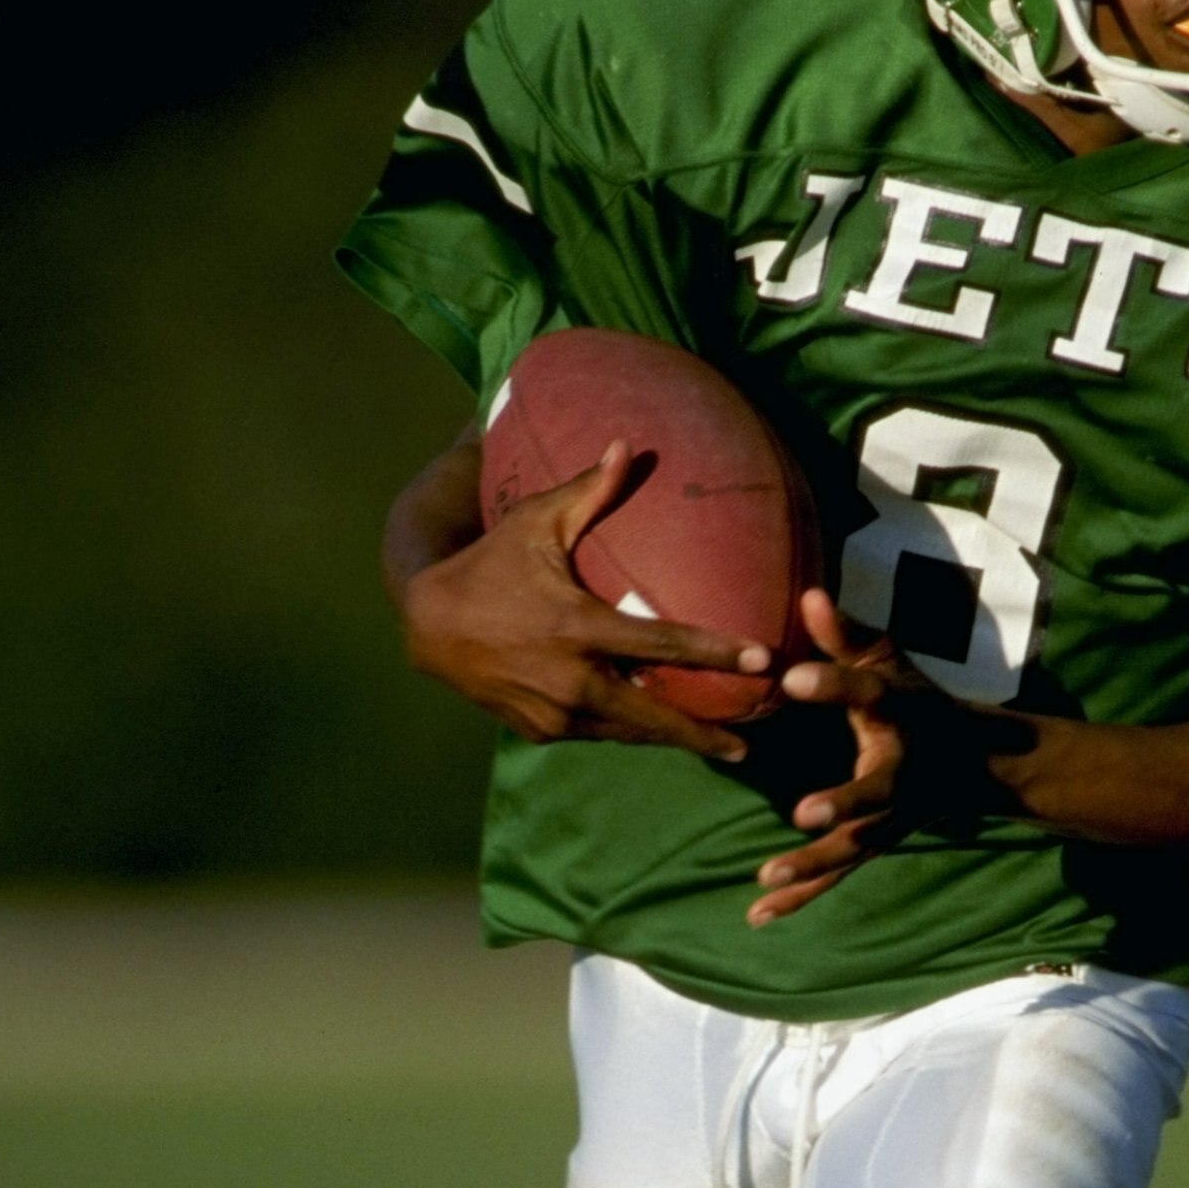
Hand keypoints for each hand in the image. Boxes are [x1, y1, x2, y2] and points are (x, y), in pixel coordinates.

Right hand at [401, 442, 771, 757]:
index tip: (760, 661)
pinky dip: (626, 732)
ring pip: (626, 733)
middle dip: (702, 733)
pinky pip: (595, 734)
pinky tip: (656, 732)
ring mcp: (553, 712)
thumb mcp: (534, 522)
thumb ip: (588, 492)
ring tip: (714, 743)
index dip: (715, 653)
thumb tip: (628, 444)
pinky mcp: (539, 731)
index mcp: (577, 627)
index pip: (662, 644)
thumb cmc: (489, 563)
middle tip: (748, 743)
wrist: (428, 625)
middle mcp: (570, 679)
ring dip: (668, 738)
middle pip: (653, 716)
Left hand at [749, 591, 1011, 922]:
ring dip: (812, 864)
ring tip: (765, 878)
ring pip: (855, 845)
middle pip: (874, 791)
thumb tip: (808, 593)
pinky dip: (800, 896)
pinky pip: (837, 873)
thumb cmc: (922, 704)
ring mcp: (892, 815)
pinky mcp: (877, 842)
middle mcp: (900, 770)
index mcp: (900, 714)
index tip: (792, 677)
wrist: (981, 766)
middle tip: (803, 814)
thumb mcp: (891, 663)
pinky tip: (757, 915)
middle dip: (842, 804)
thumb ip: (847, 635)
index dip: (833, 684)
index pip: (867, 693)